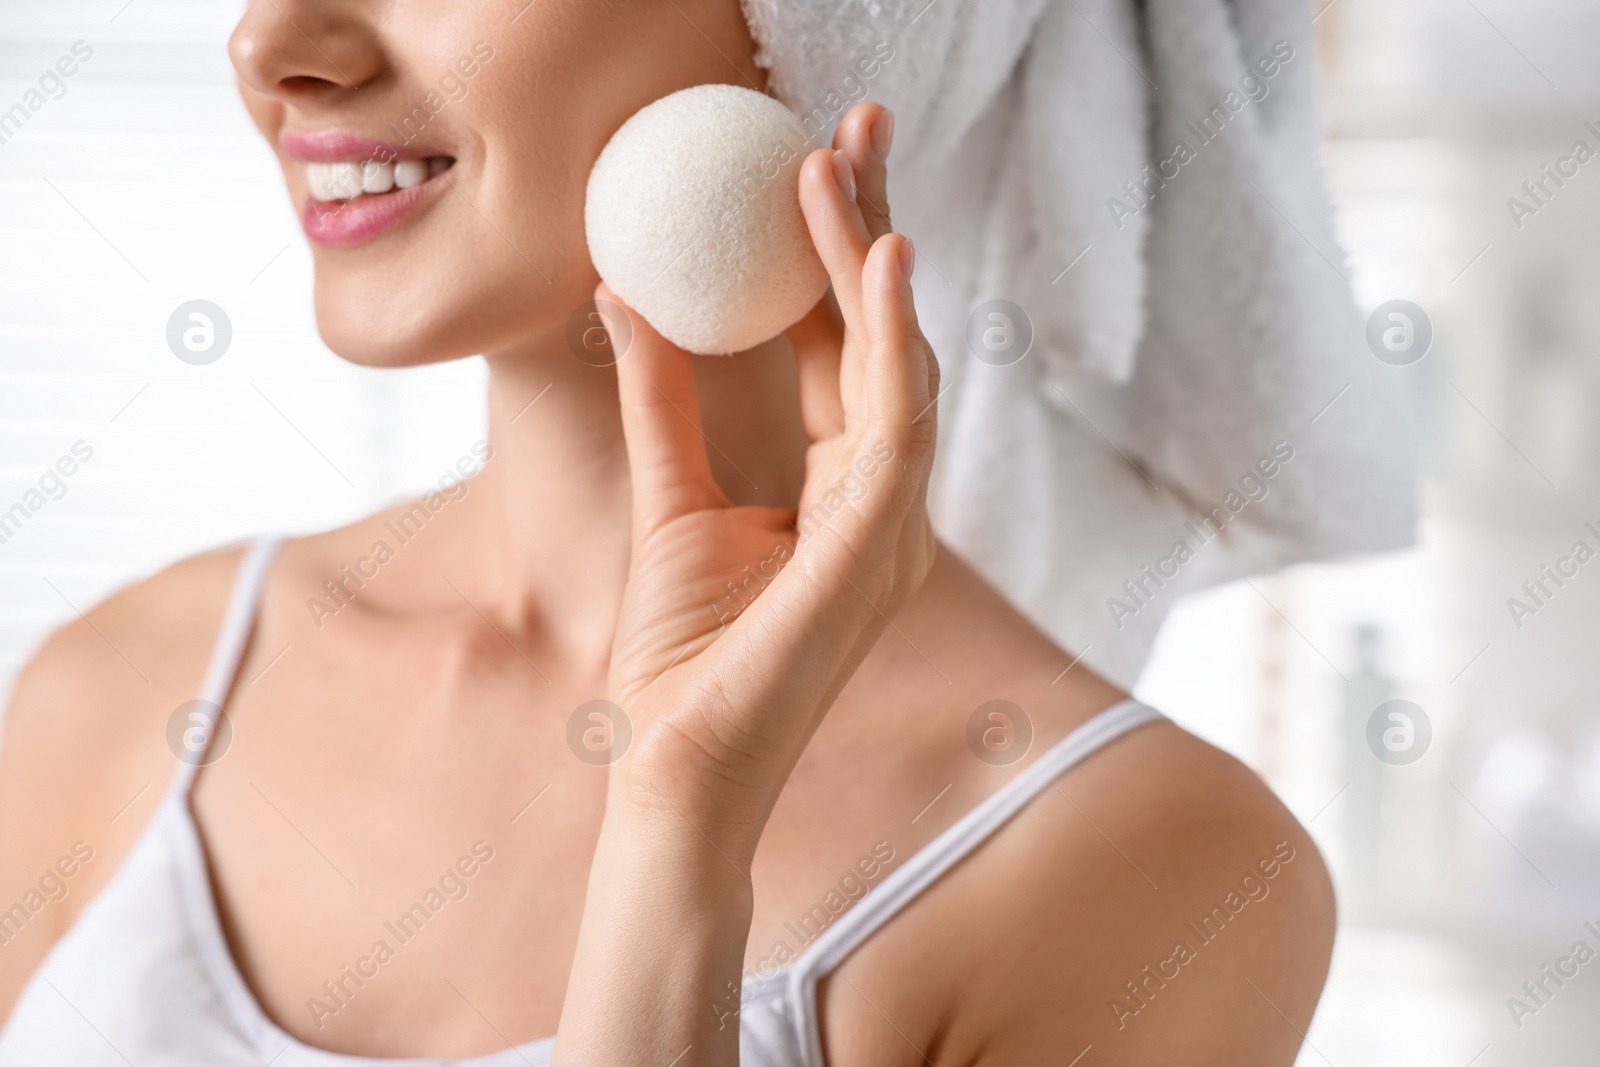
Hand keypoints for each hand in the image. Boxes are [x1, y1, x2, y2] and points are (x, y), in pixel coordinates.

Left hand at [602, 102, 936, 839]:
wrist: (680, 765)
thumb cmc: (684, 655)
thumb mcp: (672, 495)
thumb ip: (663, 397)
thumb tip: (625, 292)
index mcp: (845, 484)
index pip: (841, 344)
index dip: (828, 251)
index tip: (804, 159)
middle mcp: (885, 492)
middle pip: (882, 333)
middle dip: (870, 225)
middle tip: (852, 123)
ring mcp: (893, 519)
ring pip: (896, 357)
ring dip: (869, 255)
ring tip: (834, 162)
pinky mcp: (882, 544)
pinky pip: (899, 417)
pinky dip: (891, 333)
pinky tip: (880, 254)